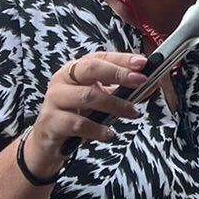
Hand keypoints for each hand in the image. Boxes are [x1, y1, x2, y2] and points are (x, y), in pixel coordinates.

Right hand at [24, 50, 152, 175]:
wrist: (48, 141)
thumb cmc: (76, 115)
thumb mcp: (98, 100)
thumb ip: (121, 92)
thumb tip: (151, 85)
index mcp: (75, 69)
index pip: (100, 57)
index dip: (122, 59)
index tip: (143, 63)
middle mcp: (62, 79)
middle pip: (91, 68)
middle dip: (118, 73)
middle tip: (141, 81)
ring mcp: (54, 99)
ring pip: (88, 96)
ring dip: (115, 104)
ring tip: (132, 113)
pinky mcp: (51, 121)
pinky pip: (78, 123)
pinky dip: (97, 129)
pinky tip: (108, 133)